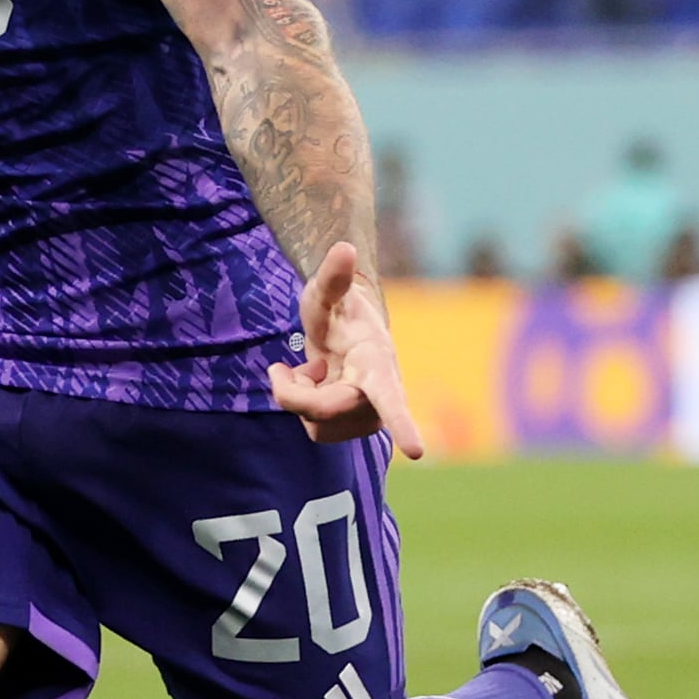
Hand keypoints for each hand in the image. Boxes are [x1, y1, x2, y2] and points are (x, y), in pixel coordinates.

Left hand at [268, 241, 426, 456]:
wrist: (348, 329)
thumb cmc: (338, 310)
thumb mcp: (326, 291)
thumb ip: (333, 274)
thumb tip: (345, 246)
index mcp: (378, 365)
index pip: (392, 399)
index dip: (404, 424)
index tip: (417, 452)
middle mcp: (381, 397)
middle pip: (322, 413)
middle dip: (294, 393)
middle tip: (282, 368)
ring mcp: (369, 418)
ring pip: (315, 426)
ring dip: (300, 398)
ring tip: (316, 370)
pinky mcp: (353, 430)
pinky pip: (314, 431)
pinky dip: (303, 407)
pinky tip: (317, 385)